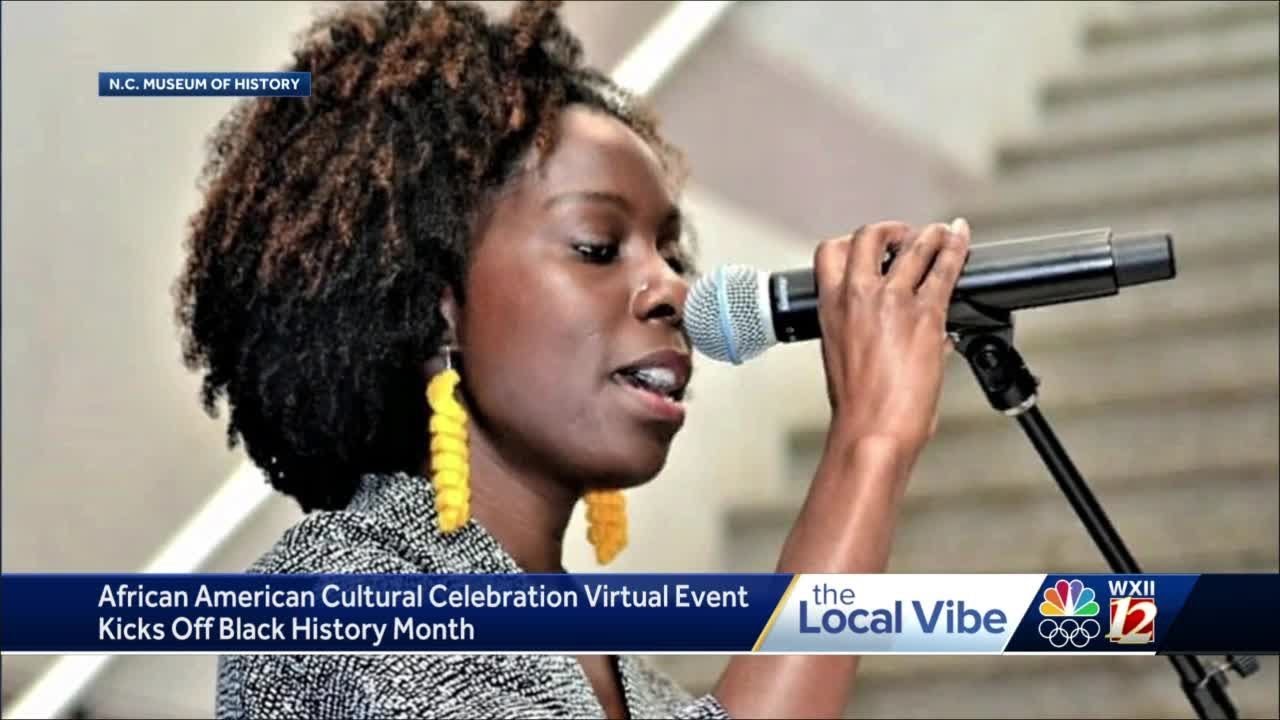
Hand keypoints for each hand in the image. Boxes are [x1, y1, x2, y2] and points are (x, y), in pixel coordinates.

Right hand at [813, 219, 969, 460]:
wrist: (870, 430)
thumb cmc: (858, 408)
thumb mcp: (848, 360)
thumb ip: (872, 334)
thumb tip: (912, 330)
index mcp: (830, 308)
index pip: (830, 253)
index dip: (852, 243)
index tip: (872, 249)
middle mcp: (857, 296)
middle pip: (869, 236)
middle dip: (890, 231)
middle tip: (906, 237)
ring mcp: (892, 301)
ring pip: (913, 246)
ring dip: (930, 235)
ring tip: (943, 233)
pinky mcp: (926, 314)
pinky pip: (945, 268)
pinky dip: (956, 247)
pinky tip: (962, 238)